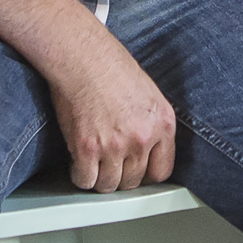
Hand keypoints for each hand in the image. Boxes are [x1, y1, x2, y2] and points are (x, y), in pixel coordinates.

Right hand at [48, 39, 178, 191]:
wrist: (82, 56)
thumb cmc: (111, 68)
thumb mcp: (149, 95)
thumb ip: (152, 125)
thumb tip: (148, 153)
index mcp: (163, 124)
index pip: (161, 172)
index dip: (146, 175)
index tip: (136, 172)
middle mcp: (142, 138)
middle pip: (133, 181)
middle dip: (121, 176)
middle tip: (110, 164)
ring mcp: (115, 145)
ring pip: (109, 185)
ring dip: (100, 178)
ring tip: (94, 163)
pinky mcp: (87, 148)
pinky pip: (85, 180)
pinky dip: (80, 176)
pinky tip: (79, 163)